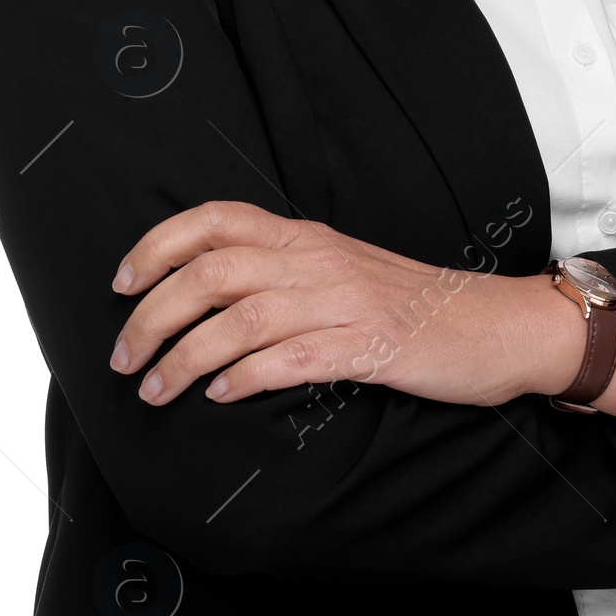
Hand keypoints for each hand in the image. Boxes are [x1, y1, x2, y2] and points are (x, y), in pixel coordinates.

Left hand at [106, 200, 578, 408]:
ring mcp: (343, 301)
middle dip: (153, 314)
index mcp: (306, 237)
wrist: (494, 325)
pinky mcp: (369, 345)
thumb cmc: (412, 305)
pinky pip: (291, 357)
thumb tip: (205, 296)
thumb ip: (282, 273)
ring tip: (156, 390)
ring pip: (240, 316)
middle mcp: (317, 259)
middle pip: (211, 270)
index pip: (215, 220)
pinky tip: (220, 396)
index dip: (158, 246)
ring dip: (184, 356)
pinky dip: (245, 376)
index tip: (121, 282)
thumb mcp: (340, 271)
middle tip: (124, 359)